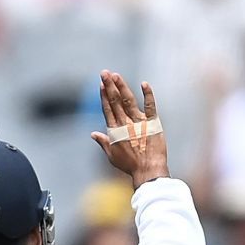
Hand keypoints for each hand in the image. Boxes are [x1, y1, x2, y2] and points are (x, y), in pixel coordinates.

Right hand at [89, 70, 167, 186]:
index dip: (104, 95)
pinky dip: (148, 95)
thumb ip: (103, 142)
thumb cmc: (130, 166)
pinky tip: (144, 84)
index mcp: (115, 130)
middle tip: (104, 72)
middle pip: (115, 101)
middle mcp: (125, 123)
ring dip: (121, 86)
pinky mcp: (152, 123)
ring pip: (128, 100)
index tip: (101, 84)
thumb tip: (93, 134)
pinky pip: (150, 106)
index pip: (107, 108)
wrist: (148, 171)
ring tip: (115, 75)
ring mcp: (139, 122)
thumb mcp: (112, 155)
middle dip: (109, 85)